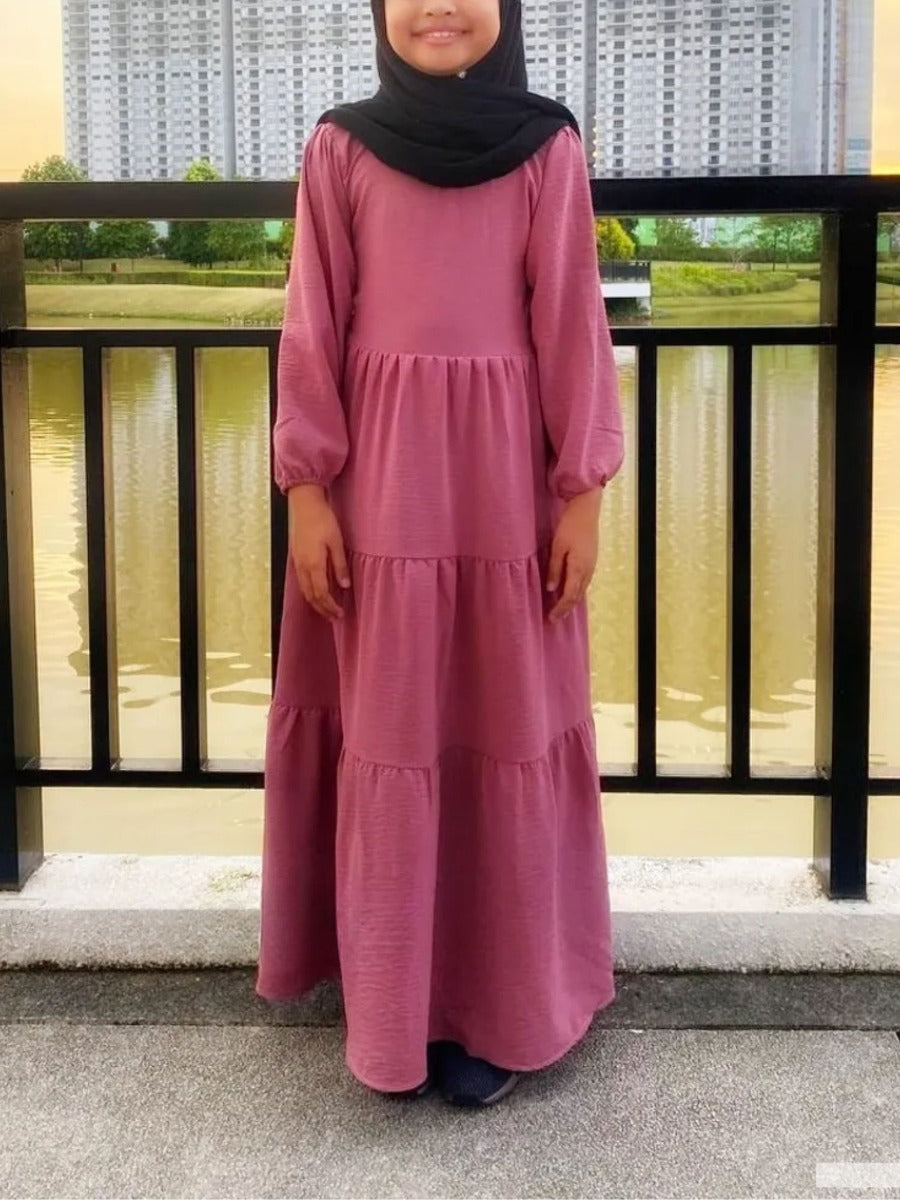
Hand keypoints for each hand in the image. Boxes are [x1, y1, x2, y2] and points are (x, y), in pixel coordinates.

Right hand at [288, 484, 350, 620]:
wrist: (304, 504)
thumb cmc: (322, 519)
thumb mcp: (336, 542)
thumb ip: (340, 565)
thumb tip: (344, 586)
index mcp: (313, 564)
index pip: (321, 594)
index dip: (330, 606)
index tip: (340, 614)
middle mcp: (302, 566)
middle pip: (311, 596)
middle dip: (322, 609)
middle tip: (334, 617)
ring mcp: (297, 562)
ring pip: (304, 590)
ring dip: (315, 602)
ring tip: (326, 610)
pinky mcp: (296, 556)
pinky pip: (302, 581)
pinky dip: (309, 591)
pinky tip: (317, 591)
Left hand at [546, 489, 601, 622]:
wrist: (586, 509)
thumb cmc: (570, 525)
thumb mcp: (557, 547)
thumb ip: (555, 569)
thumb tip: (551, 589)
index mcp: (578, 568)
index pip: (569, 596)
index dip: (560, 609)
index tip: (551, 618)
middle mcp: (588, 570)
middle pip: (577, 596)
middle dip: (566, 609)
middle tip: (555, 619)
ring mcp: (592, 565)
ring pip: (582, 590)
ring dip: (572, 601)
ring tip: (562, 609)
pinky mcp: (592, 560)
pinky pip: (585, 582)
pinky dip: (577, 591)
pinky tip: (571, 592)